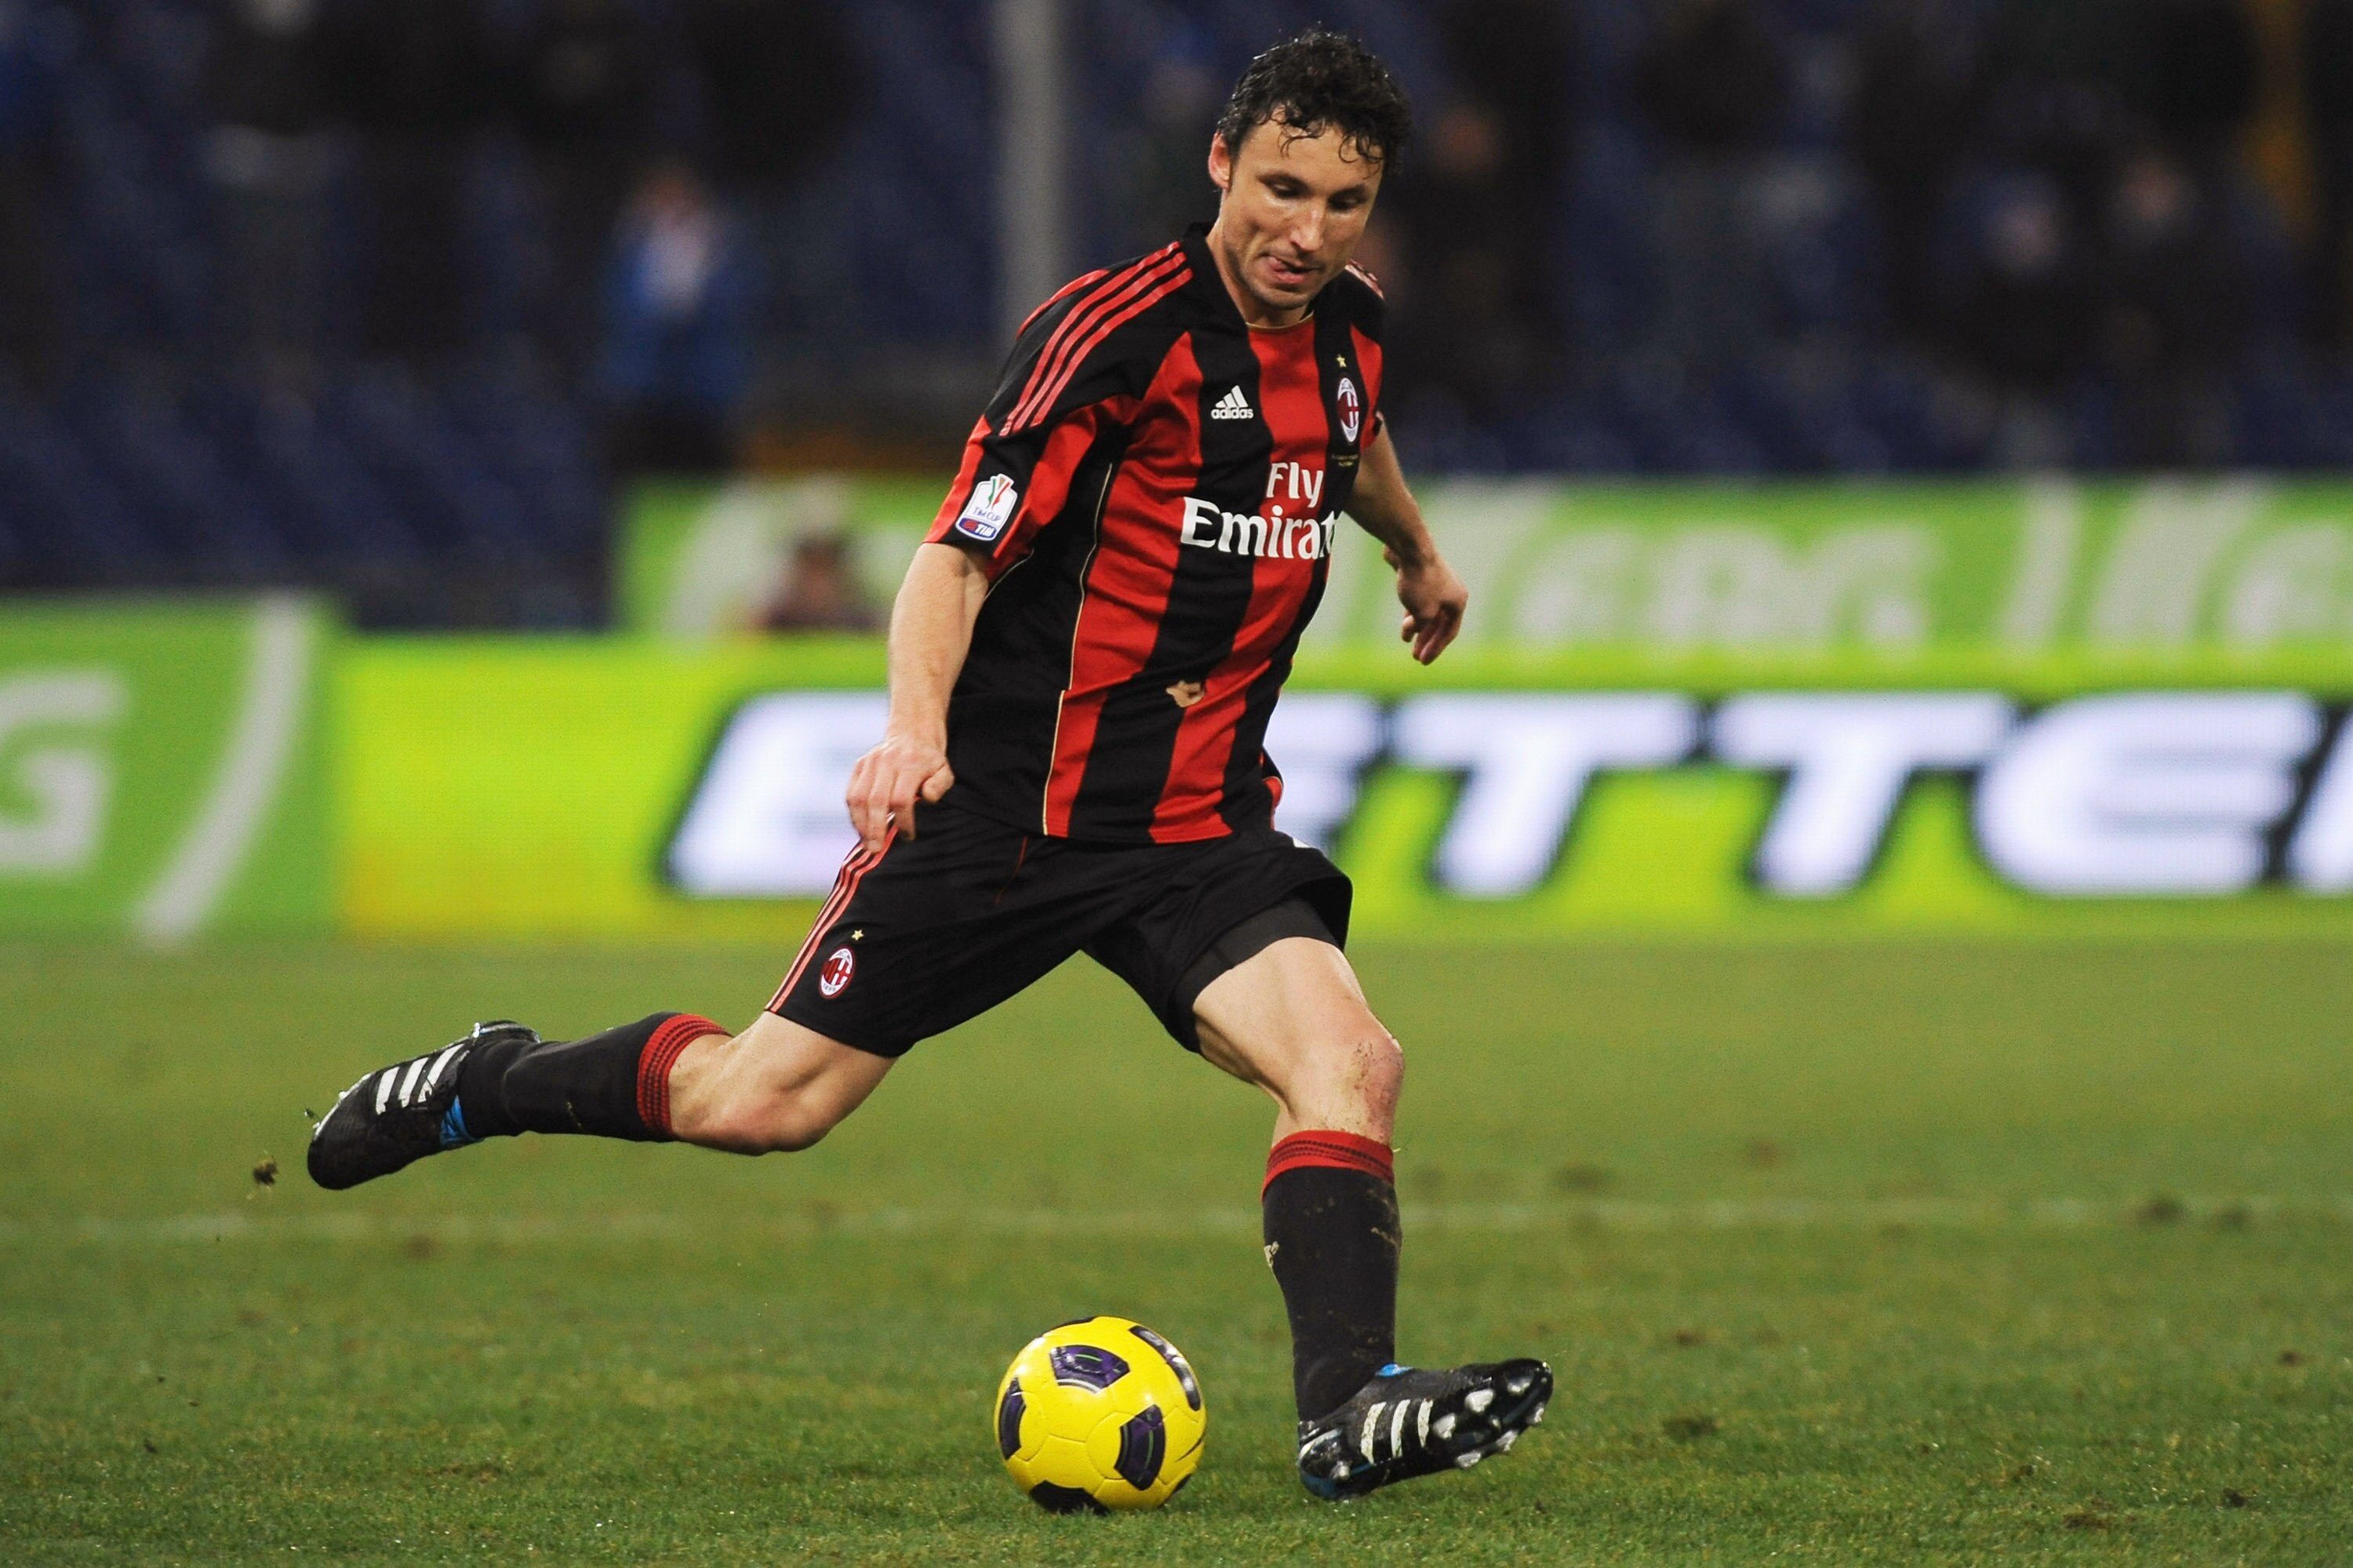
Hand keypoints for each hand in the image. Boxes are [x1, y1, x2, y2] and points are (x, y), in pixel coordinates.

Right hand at [845, 733, 953, 853]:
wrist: (912, 732)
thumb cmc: (929, 760)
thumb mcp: (944, 770)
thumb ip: (940, 785)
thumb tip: (928, 798)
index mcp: (910, 764)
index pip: (901, 799)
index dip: (903, 822)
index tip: (908, 836)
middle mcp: (886, 761)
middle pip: (876, 801)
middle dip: (875, 829)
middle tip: (876, 849)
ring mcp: (870, 762)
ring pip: (858, 798)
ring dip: (860, 824)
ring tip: (866, 842)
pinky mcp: (859, 765)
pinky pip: (851, 793)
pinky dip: (853, 814)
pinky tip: (861, 828)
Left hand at [1387, 547, 1467, 664]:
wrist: (1410, 548)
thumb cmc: (1420, 581)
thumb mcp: (1423, 614)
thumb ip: (1421, 627)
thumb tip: (1414, 630)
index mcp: (1458, 602)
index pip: (1449, 632)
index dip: (1436, 649)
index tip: (1422, 661)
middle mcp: (1451, 592)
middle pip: (1440, 623)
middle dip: (1427, 640)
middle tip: (1415, 656)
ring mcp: (1437, 583)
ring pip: (1429, 612)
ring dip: (1418, 628)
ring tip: (1406, 641)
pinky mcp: (1422, 576)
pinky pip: (1420, 601)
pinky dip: (1412, 613)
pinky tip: (1403, 624)